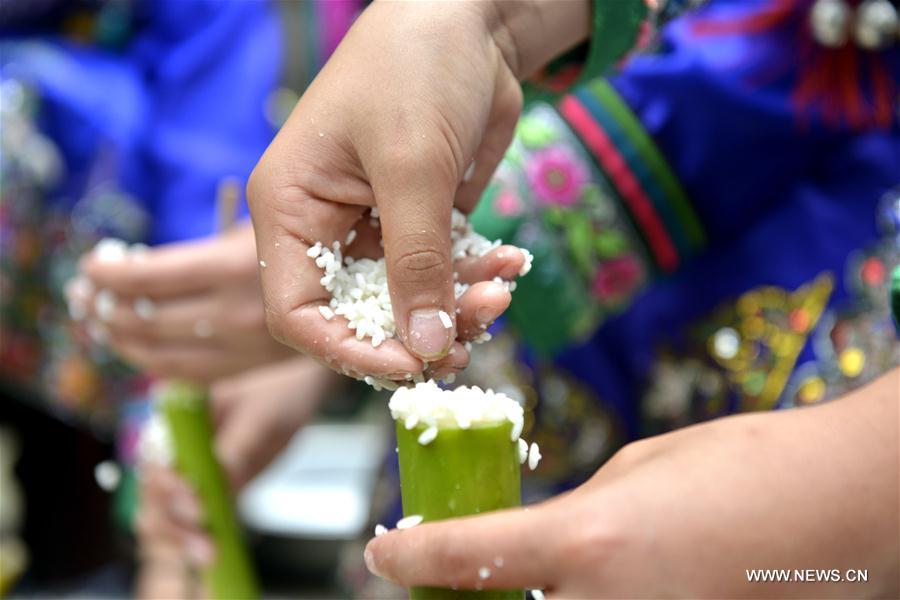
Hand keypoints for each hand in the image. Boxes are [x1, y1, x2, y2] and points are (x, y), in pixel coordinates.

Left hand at [68, 223, 294, 381]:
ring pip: (159, 353)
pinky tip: (133, 346)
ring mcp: (243, 348)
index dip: (110, 274)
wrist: (357, 290)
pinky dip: (150, 361)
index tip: (91, 265)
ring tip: (98, 319)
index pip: (149, 279)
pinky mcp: (248, 369)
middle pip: (147, 319)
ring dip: (118, 337)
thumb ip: (199, 250)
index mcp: (234, 268)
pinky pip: (184, 374)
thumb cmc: (302, 242)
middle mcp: (237, 314)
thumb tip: (127, 268)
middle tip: (85, 293)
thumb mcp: (256, 228)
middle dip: (103, 306)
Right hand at [134, 357, 335, 597]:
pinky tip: (214, 554)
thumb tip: (223, 480)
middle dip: (171, 521)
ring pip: (165, 515)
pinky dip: (196, 540)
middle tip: (204, 537)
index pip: (154, 457)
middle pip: (152, 494)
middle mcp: (175, 447)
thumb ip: (240, 447)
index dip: (165, 484)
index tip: (194, 499)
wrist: (297, 393)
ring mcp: (190, 473)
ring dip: (180, 539)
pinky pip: (192, 522)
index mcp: (177, 419)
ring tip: (210, 553)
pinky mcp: (210, 492)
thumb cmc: (277, 394)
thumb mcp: (262, 417)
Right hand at [247, 0, 588, 378]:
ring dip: (457, 307)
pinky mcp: (420, 221)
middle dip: (418, 330)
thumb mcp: (413, 167)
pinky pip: (442, 273)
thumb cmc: (416, 69)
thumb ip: (417, 261)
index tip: (412, 363)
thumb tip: (426, 346)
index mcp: (290, 208)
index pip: (299, 311)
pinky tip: (509, 263)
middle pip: (358, 314)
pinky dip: (476, 278)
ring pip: (408, 301)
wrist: (471, 17)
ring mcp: (374, 225)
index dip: (350, 350)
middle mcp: (324, 224)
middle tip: (475, 330)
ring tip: (502, 288)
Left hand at [365, 369, 899, 597]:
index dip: (408, 557)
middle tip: (446, 579)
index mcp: (587, 542)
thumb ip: (575, 517)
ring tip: (522, 582)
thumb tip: (539, 546)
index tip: (383, 551)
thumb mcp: (638, 471)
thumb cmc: (744, 467)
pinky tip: (595, 590)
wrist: (846, 508)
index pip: (462, 559)